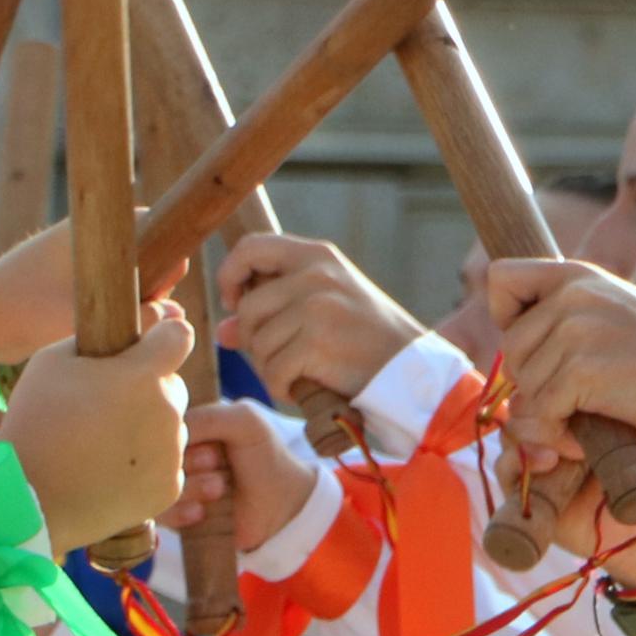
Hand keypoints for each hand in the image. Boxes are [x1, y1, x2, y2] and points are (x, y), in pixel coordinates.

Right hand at [3, 305, 194, 550]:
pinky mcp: (169, 488)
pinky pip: (166, 464)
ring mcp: (171, 453)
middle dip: (149, 389)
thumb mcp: (52, 361)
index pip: (179, 335)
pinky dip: (146, 466)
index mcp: (142, 374)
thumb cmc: (35, 421)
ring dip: (148, 429)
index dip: (162, 339)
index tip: (145, 349)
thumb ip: (99, 335)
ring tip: (103, 444)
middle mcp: (168, 411)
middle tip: (108, 407)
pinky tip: (110, 471)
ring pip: (170, 427)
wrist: (29, 498)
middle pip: (173, 385)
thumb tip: (136, 323)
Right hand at [165, 402, 319, 551]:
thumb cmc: (265, 455)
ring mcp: (175, 486)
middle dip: (189, 461)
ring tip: (218, 488)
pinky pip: (162, 515)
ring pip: (158, 487)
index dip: (177, 435)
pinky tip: (202, 512)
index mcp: (189, 428)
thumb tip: (169, 432)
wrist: (283, 502)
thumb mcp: (244, 421)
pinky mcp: (178, 517)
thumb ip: (208, 417)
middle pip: (157, 458)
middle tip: (215, 461)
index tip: (208, 441)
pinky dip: (180, 513)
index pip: (159, 426)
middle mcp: (177, 456)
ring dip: (190, 487)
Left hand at [216, 234, 426, 404]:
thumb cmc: (366, 341)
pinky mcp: (317, 342)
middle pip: (249, 307)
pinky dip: (282, 388)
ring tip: (300, 373)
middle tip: (280, 356)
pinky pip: (272, 371)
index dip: (231, 274)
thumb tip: (223, 330)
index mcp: (317, 255)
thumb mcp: (323, 310)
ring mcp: (317, 306)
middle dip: (254, 339)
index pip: (250, 247)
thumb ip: (273, 311)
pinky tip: (305, 388)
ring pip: (258, 343)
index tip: (235, 302)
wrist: (412, 371)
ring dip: (270, 368)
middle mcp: (316, 273)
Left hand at [491, 260, 635, 485]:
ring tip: (584, 415)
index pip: (500, 277)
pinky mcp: (579, 372)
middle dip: (531, 379)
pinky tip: (584, 434)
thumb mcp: (613, 309)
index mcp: (575, 275)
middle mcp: (570, 297)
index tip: (532, 341)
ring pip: (523, 386)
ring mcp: (574, 333)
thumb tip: (508, 344)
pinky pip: (542, 412)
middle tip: (569, 395)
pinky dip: (558, 433)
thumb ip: (568, 313)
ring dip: (548, 411)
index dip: (504, 314)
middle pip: (509, 347)